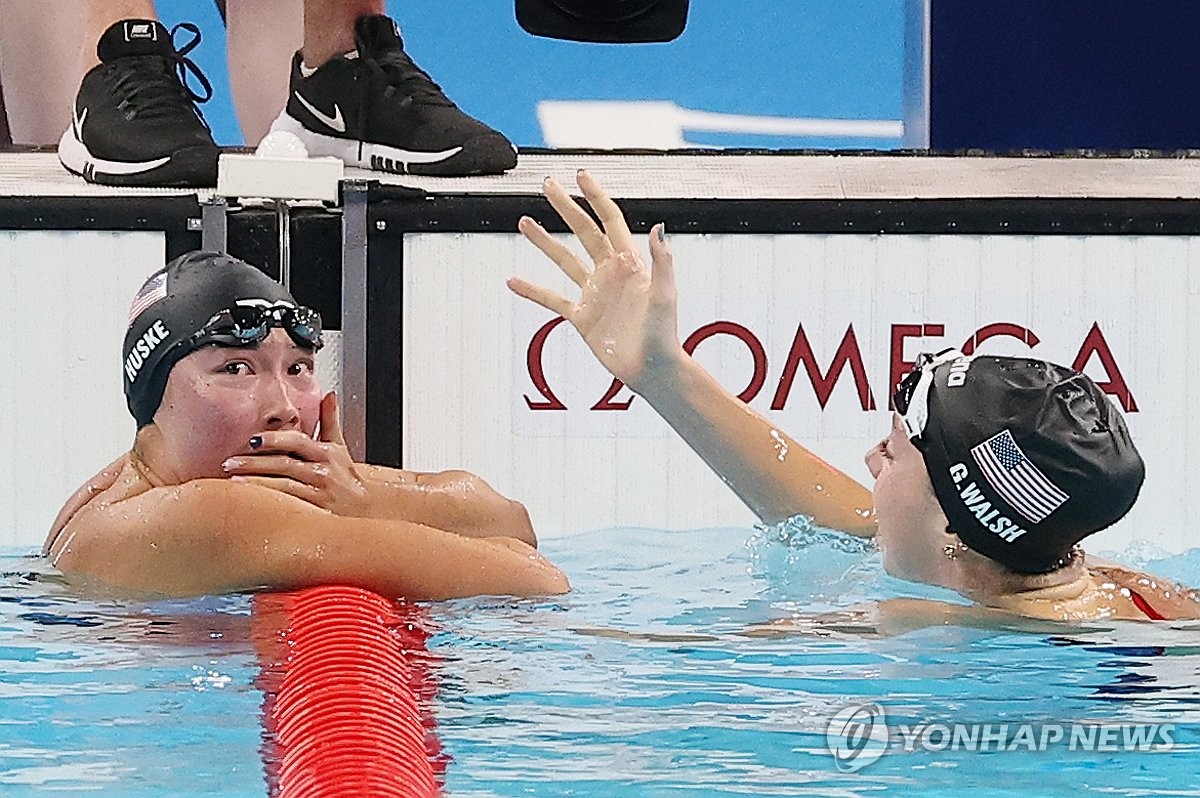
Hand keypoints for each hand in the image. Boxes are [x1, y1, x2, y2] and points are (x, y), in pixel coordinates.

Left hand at [222, 392, 370, 515]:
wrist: (365, 508)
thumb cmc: (347, 478)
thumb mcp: (340, 446)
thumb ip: (330, 420)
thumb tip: (329, 395)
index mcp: (326, 452)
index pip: (297, 441)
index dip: (274, 439)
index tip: (252, 440)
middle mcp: (322, 470)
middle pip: (284, 462)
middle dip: (254, 462)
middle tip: (229, 461)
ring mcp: (318, 491)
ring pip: (282, 483)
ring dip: (255, 481)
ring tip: (232, 479)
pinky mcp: (314, 509)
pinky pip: (287, 502)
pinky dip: (267, 498)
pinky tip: (249, 498)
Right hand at [508, 170, 682, 393]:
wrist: (652, 370)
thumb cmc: (665, 334)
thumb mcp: (665, 294)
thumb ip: (662, 261)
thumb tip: (658, 227)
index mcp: (630, 263)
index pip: (610, 221)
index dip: (596, 198)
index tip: (581, 176)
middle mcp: (610, 273)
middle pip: (583, 232)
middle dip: (566, 207)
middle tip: (548, 185)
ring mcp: (594, 294)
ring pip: (564, 260)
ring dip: (544, 241)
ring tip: (524, 221)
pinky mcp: (582, 317)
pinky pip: (552, 299)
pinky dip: (532, 290)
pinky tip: (513, 281)